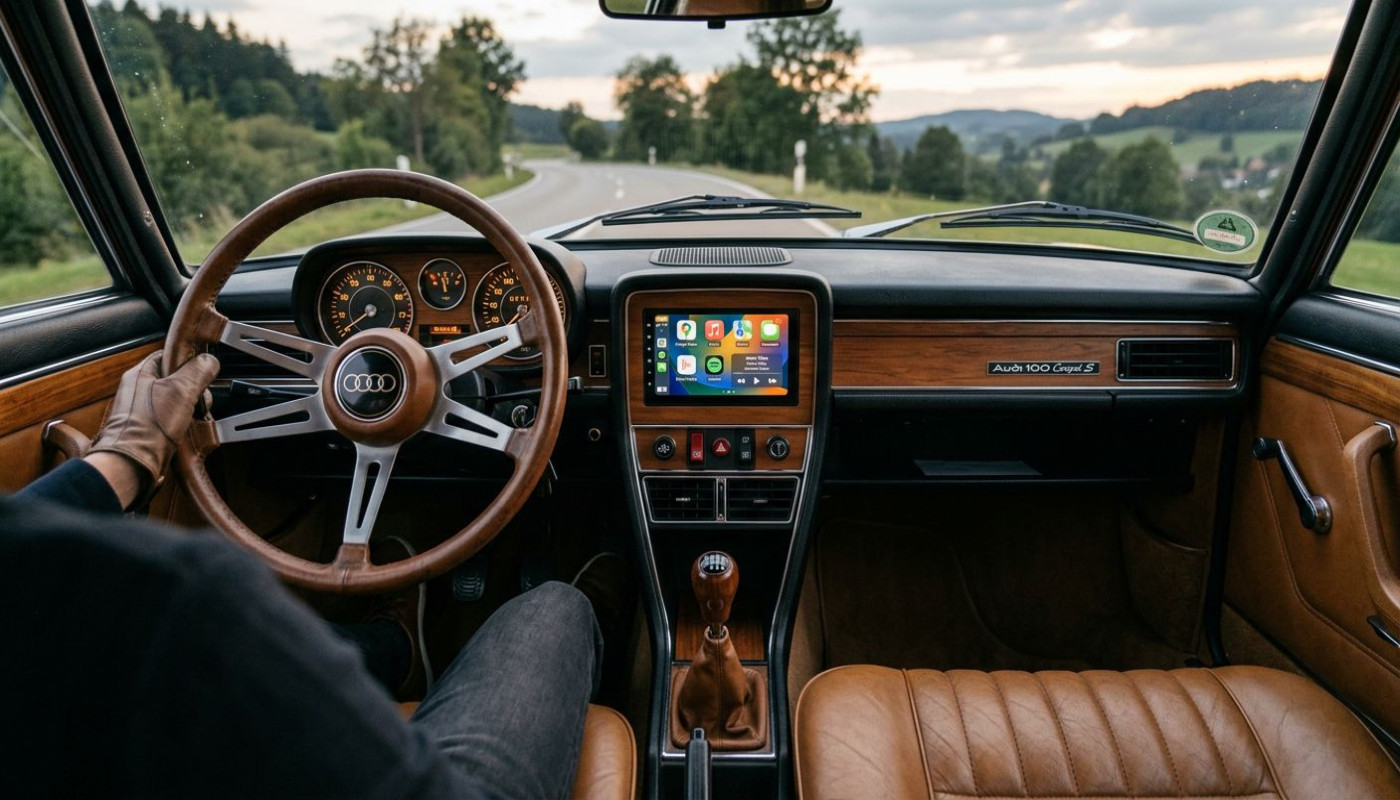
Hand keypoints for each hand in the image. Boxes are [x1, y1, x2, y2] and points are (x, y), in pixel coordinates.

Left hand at [87, 351, 219, 502]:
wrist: (133, 464)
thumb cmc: (148, 428)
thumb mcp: (181, 390)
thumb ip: (198, 371)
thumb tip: (209, 360)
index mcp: (139, 374)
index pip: (168, 356)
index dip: (188, 362)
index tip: (201, 370)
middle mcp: (138, 391)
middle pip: (176, 380)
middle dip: (193, 390)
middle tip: (197, 399)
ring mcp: (143, 412)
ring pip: (177, 401)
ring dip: (190, 409)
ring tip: (191, 417)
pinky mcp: (149, 430)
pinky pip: (173, 419)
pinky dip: (183, 424)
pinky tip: (186, 429)